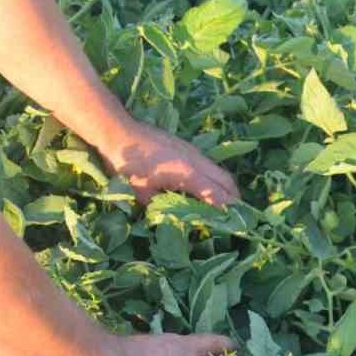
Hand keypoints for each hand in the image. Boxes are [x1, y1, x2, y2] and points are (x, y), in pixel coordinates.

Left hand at [93, 119, 239, 206]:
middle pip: (226, 180)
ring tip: (221, 206)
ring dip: (223, 188)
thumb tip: (170, 218)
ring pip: (218, 171)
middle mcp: (196, 160)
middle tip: (235, 217)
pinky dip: (212, 179)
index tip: (237, 224)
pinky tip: (202, 189)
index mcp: (187, 173)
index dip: (228, 210)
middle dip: (234, 199)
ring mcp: (192, 151)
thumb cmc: (128, 163)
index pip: (217, 194)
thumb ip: (159, 207)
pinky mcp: (186, 147)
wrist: (119, 131)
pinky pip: (208, 165)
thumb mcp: (141, 193)